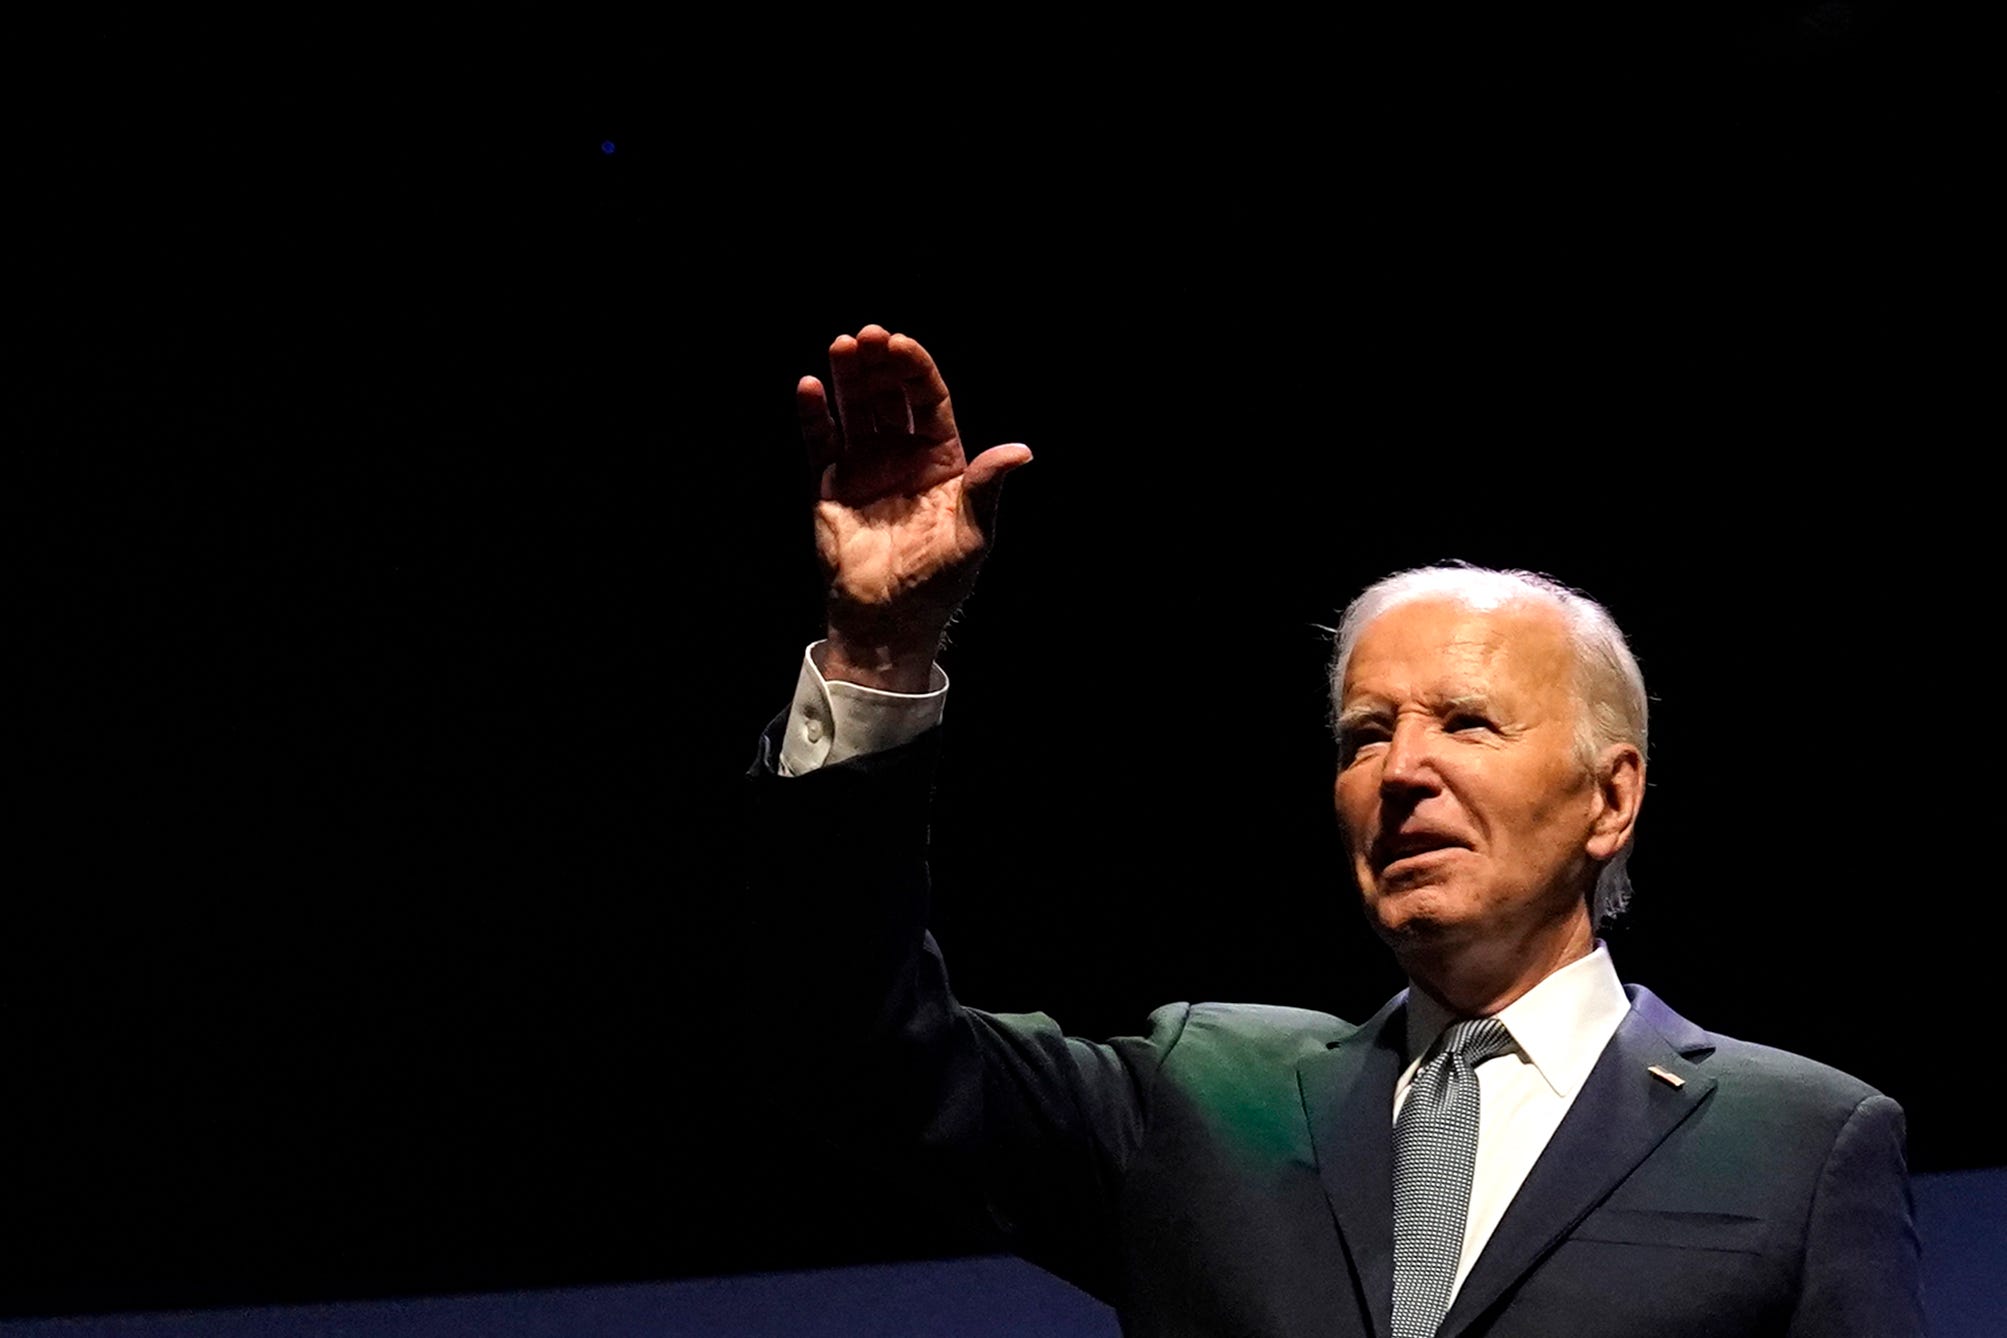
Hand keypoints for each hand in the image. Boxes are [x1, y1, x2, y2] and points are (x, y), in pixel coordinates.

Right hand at [798, 325, 1030, 690]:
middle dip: (880, 365)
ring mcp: (865, 466)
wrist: (890, 618)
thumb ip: (988, 486)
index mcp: (941, 459)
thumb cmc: (938, 579)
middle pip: (889, 396)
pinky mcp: (831, 483)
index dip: (915, 370)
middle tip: (869, 336)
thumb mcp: (973, 532)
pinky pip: (820, 441)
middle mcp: (902, 454)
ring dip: (848, 377)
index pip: (928, 400)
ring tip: (842, 346)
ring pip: (855, 409)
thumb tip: (1021, 451)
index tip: (901, 344)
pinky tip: (811, 386)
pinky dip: (813, 414)